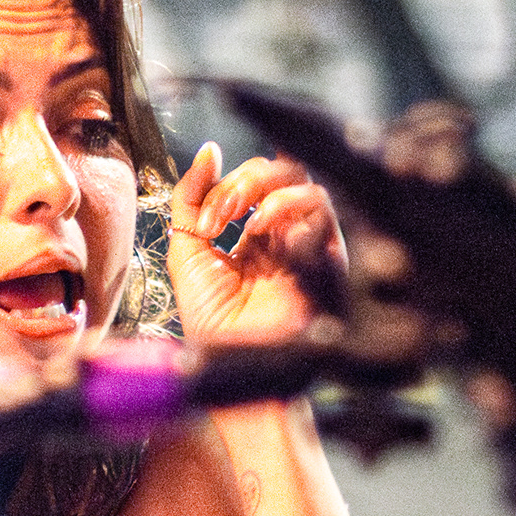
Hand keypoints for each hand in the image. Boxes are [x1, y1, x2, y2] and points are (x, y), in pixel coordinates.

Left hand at [166, 143, 348, 346]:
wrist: (232, 364)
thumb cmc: (213, 322)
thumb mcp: (187, 252)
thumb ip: (189, 200)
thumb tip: (209, 151)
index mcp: (257, 236)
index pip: (253, 180)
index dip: (224, 184)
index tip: (200, 219)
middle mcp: (287, 236)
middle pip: (281, 171)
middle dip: (241, 181)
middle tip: (215, 217)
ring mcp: (309, 244)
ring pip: (303, 181)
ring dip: (261, 189)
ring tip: (235, 223)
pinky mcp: (328, 254)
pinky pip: (321, 207)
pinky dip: (285, 205)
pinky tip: (260, 231)